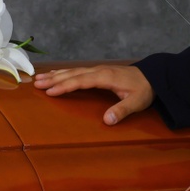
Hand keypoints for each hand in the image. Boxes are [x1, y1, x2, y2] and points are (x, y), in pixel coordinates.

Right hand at [33, 65, 153, 124]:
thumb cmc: (144, 90)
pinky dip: (64, 72)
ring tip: (39, 79)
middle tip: (36, 84)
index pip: (81, 81)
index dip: (65, 86)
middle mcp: (98, 71)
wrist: (153, 77)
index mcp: (105, 77)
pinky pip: (77, 71)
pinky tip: (56, 74)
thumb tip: (107, 120)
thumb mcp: (136, 102)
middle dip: (54, 79)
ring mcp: (97, 70)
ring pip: (72, 71)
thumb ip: (122, 110)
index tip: (51, 91)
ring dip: (56, 75)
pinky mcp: (98, 71)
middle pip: (72, 74)